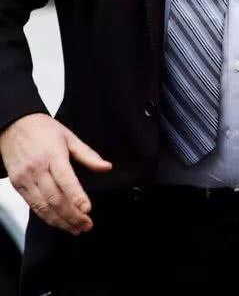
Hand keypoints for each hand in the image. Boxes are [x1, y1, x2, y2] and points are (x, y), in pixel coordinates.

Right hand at [0, 113, 111, 234]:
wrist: (13, 126)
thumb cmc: (43, 130)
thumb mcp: (70, 137)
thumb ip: (88, 154)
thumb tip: (106, 167)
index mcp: (52, 155)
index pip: (66, 180)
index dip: (77, 196)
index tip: (87, 209)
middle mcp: (37, 169)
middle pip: (55, 198)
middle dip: (72, 215)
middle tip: (86, 225)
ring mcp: (25, 178)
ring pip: (42, 206)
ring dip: (60, 220)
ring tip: (75, 229)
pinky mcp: (17, 185)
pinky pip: (32, 205)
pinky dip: (46, 216)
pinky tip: (58, 222)